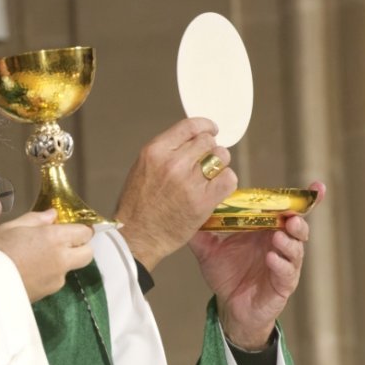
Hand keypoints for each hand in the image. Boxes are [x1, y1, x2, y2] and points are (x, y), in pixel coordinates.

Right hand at [0, 210, 94, 301]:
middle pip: (87, 254)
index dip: (79, 229)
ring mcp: (56, 279)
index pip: (84, 232)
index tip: (70, 227)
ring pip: (70, 268)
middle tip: (62, 243)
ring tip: (36, 258)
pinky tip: (29, 271)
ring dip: (61, 262)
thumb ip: (36, 219)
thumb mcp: (11, 227)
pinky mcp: (48, 294)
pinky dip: (48, 275)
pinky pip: (55, 281)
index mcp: (54, 238)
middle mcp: (61, 260)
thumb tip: (52, 215)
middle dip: (80, 247)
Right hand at [113, 118, 237, 271]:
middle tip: (205, 164)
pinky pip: (228, 179)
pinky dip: (226, 182)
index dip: (206, 126)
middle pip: (208, 141)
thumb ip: (166, 152)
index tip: (211, 130)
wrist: (136, 237)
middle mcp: (173, 163)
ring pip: (221, 157)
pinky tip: (215, 190)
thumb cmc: (137, 206)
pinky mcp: (203, 200)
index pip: (190, 126)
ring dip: (218, 166)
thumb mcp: (142, 169)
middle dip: (210, 150)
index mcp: (155, 151)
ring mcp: (189, 181)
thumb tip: (191, 141)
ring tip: (208, 178)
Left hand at [189, 181, 325, 348]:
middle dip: (297, 218)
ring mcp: (284, 264)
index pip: (286, 211)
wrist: (230, 307)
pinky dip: (280, 264)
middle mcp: (278, 244)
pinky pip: (287, 272)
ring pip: (296, 248)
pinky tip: (271, 258)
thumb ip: (199, 233)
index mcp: (266, 231)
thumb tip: (184, 213)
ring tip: (279, 236)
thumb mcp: (209, 252)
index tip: (316, 185)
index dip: (302, 199)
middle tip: (290, 214)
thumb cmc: (226, 275)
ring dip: (290, 241)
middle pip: (297, 226)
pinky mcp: (283, 284)